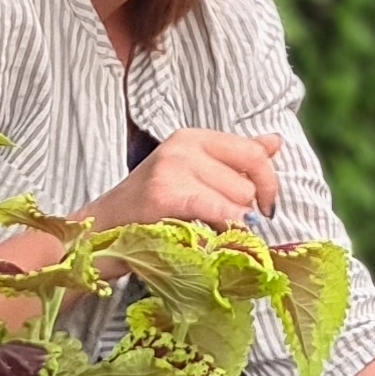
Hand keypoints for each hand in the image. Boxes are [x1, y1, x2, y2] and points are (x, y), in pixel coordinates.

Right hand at [91, 128, 281, 231]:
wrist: (100, 231)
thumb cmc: (148, 209)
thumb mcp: (193, 174)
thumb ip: (235, 157)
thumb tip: (275, 141)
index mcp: (192, 138)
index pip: (254, 153)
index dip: (268, 184)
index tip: (264, 208)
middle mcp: (182, 147)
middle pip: (246, 184)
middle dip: (242, 213)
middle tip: (216, 226)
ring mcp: (171, 169)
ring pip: (237, 203)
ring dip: (229, 227)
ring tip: (201, 231)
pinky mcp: (164, 196)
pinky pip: (218, 212)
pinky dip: (224, 229)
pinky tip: (212, 238)